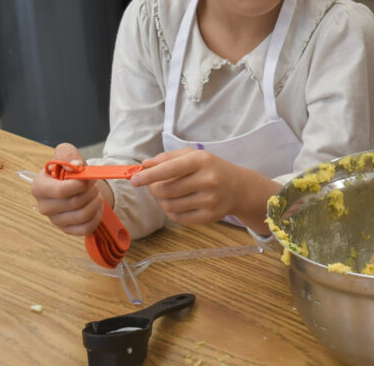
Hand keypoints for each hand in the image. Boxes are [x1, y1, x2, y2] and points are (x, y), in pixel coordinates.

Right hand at [31, 143, 106, 235]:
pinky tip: (96, 207)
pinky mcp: (66, 229)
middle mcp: (43, 206)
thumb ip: (68, 154)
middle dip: (91, 192)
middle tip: (94, 185)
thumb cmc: (70, 170)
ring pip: (82, 215)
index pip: (61, 191)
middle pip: (74, 203)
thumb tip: (75, 164)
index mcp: (39, 187)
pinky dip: (97, 216)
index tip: (89, 177)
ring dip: (96, 202)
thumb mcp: (67, 155)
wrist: (77, 185)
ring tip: (95, 194)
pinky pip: (86, 228)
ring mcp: (55, 220)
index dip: (80, 184)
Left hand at [131, 149, 248, 224]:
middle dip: (154, 188)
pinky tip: (180, 203)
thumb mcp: (195, 156)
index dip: (149, 175)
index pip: (169, 169)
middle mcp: (208, 180)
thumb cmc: (212, 168)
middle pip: (165, 190)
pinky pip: (177, 217)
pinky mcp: (209, 217)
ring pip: (169, 205)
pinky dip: (172, 211)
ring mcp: (210, 200)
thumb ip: (168, 158)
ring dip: (162, 201)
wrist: (240, 188)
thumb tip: (144, 165)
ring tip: (169, 194)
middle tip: (155, 185)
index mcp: (203, 161)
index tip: (134, 179)